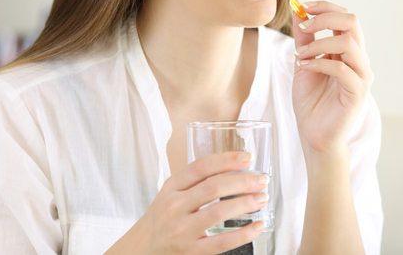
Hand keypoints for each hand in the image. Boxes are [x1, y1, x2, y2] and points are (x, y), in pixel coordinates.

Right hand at [114, 151, 267, 254]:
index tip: (248, 157)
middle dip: (243, 182)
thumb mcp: (170, 194)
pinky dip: (244, 234)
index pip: (201, 167)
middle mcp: (174, 207)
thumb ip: (194, 181)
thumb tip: (234, 168)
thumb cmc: (163, 218)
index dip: (227, 159)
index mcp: (171, 187)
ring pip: (219, 212)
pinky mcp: (190, 252)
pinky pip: (221, 242)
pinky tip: (257, 226)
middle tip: (261, 180)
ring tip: (262, 199)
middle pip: (213, 187)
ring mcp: (181, 230)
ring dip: (245, 203)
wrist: (141, 249)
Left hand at [291, 0, 373, 156]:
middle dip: (325, 17)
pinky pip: (342, 69)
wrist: (313, 134)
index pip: (345, 17)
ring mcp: (361, 76)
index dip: (326, 7)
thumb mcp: (303, 62)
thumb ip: (304, 38)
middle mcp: (359, 60)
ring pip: (348, 44)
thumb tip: (298, 10)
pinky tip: (304, 67)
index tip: (304, 6)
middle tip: (303, 27)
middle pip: (352, 22)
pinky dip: (319, 63)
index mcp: (348, 50)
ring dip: (318, 43)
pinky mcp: (357, 92)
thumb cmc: (311, 101)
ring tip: (299, 55)